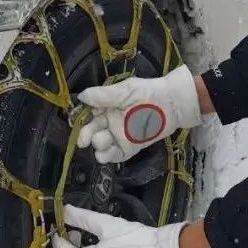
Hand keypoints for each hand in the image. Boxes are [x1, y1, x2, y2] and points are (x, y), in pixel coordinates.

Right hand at [77, 65, 201, 163]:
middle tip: (84, 139)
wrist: (171, 103)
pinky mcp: (130, 147)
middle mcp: (109, 122)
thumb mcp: (124, 91)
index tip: (76, 123)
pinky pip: (115, 155)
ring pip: (101, 146)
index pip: (88, 115)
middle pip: (91, 132)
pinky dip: (108, 156)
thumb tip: (81, 96)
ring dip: (98, 146)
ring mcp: (119, 136)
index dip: (80, 120)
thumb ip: (103, 96)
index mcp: (105, 107)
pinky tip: (105, 154)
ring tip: (101, 143)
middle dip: (86, 136)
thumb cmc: (148, 92)